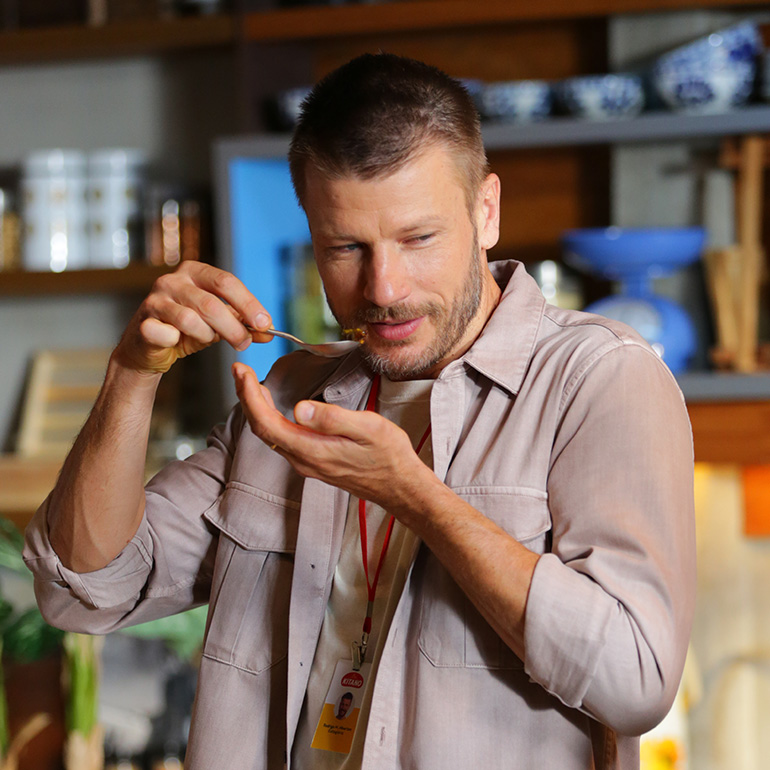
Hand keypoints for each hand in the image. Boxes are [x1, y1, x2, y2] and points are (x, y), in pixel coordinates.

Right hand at [114, 262, 273, 374]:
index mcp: (194, 271)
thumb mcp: (218, 324)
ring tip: (208, 340)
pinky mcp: (143, 322)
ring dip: (207, 335)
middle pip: (212, 303)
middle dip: (234, 327)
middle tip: (244, 343)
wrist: (149, 348)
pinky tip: (177, 342)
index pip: (226, 282)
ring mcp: (155, 299)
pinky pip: (167, 334)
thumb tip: (269, 332)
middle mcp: (172, 280)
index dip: (249, 304)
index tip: (265, 323)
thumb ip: (242, 324)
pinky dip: (177, 341)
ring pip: (191, 320)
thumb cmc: (186, 330)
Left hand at [232, 363, 434, 511]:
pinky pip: (281, 439)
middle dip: (247, 398)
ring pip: (270, 435)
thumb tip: (299, 408)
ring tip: (250, 383)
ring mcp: (307, 463)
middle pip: (262, 429)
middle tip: (240, 371)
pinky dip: (270, 418)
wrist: (400, 486)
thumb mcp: (368, 428)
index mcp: (312, 450)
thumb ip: (332, 419)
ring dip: (256, 408)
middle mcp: (303, 460)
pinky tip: (272, 406)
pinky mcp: (313, 462)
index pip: (267, 423)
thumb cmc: (389, 455)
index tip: (242, 372)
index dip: (250, 396)